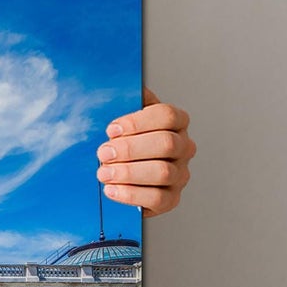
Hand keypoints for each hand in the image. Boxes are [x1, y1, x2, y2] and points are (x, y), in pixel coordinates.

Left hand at [96, 87, 194, 216]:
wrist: (118, 172)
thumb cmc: (121, 139)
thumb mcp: (121, 116)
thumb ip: (124, 101)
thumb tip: (122, 88)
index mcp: (175, 122)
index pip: (167, 115)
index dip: (138, 122)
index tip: (111, 129)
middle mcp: (183, 147)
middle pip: (166, 144)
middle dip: (129, 148)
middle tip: (103, 153)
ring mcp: (180, 174)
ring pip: (162, 172)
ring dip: (128, 172)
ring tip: (103, 173)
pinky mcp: (172, 198)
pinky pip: (157, 198)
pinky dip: (131, 194)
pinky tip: (111, 189)